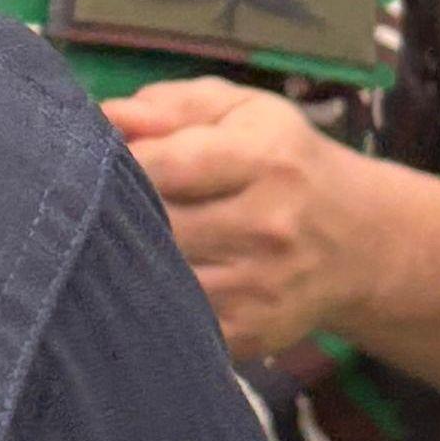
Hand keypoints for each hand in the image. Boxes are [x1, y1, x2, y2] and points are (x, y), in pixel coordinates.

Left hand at [102, 74, 381, 364]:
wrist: (359, 241)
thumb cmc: (284, 160)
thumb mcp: (243, 111)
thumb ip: (173, 106)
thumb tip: (108, 115)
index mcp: (266, 159)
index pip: (166, 164)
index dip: (115, 161)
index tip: (90, 157)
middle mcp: (268, 226)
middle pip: (157, 224)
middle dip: (112, 211)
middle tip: (81, 201)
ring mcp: (261, 288)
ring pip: (159, 275)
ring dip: (123, 258)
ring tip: (105, 238)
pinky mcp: (251, 334)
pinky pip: (177, 319)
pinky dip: (149, 299)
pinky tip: (141, 278)